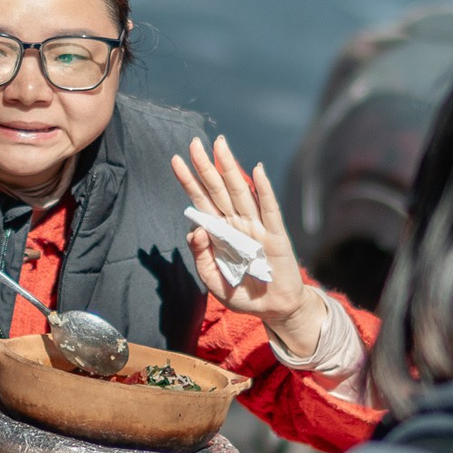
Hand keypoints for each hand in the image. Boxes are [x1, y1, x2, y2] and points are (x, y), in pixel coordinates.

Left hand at [173, 136, 326, 358]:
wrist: (273, 309)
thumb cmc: (242, 293)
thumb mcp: (212, 280)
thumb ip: (201, 256)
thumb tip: (195, 229)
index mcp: (220, 232)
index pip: (201, 200)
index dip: (189, 181)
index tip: (176, 159)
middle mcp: (237, 223)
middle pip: (218, 189)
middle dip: (206, 166)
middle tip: (194, 142)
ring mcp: (257, 227)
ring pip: (241, 192)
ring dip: (230, 168)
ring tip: (220, 145)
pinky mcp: (275, 236)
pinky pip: (269, 209)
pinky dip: (263, 190)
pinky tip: (257, 170)